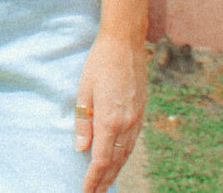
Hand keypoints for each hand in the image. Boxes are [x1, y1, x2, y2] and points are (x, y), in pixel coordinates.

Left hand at [75, 33, 146, 192]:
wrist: (125, 44)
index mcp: (110, 120)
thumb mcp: (83, 90)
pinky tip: (118, 161)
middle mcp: (126, 124)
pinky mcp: (141, 113)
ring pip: (126, 154)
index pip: (101, 160)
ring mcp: (137, 119)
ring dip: (115, 171)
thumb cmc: (99, 64)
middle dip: (104, 181)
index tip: (85, 191)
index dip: (93, 179)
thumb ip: (83, 122)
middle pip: (115, 162)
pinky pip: (132, 142)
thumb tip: (81, 149)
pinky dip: (124, 156)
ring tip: (105, 185)